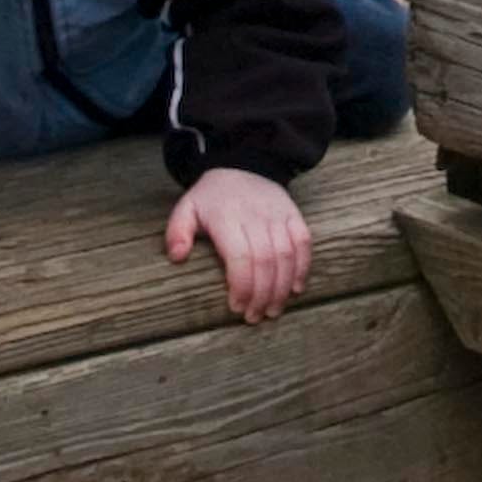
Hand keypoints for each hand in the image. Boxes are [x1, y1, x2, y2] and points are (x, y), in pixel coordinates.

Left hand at [165, 168, 308, 321]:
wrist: (243, 164)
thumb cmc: (211, 197)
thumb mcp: (186, 207)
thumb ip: (177, 232)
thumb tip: (178, 258)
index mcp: (227, 217)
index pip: (240, 257)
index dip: (242, 286)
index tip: (237, 307)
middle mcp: (255, 216)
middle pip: (265, 261)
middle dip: (262, 295)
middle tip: (255, 318)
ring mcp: (277, 214)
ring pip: (287, 255)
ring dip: (282, 288)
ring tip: (273, 311)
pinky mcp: (293, 214)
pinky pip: (303, 242)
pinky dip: (302, 267)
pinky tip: (295, 289)